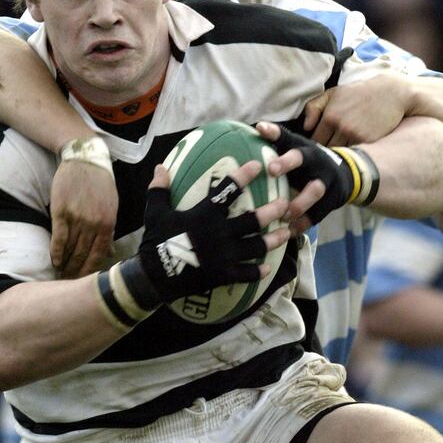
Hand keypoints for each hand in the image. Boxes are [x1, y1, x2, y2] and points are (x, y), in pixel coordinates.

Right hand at [50, 143, 118, 278]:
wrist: (84, 160)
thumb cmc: (100, 184)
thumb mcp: (111, 206)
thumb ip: (108, 230)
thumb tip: (108, 254)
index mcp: (108, 223)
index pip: (99, 255)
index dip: (90, 270)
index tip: (84, 281)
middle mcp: (94, 224)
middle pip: (83, 255)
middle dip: (76, 271)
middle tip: (70, 281)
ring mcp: (77, 219)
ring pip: (70, 249)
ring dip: (65, 264)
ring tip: (61, 273)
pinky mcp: (61, 212)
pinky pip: (58, 238)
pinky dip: (56, 252)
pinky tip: (54, 261)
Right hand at [108, 161, 288, 318]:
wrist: (155, 276)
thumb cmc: (156, 241)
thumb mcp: (155, 212)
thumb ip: (160, 189)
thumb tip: (161, 167)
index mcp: (205, 215)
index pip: (228, 190)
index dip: (244, 175)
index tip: (259, 165)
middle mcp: (221, 233)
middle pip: (254, 220)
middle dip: (273, 210)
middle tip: (285, 203)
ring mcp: (225, 256)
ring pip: (257, 246)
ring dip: (274, 239)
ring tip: (287, 233)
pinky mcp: (224, 274)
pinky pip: (247, 273)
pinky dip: (258, 271)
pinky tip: (268, 268)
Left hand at [255, 122, 376, 230]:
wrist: (347, 174)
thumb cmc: (309, 161)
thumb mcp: (298, 148)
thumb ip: (279, 139)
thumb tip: (258, 127)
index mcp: (305, 150)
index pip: (291, 142)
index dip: (277, 140)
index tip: (263, 140)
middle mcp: (317, 163)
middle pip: (304, 159)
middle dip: (288, 165)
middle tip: (272, 171)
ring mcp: (326, 182)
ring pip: (315, 191)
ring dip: (298, 204)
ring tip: (282, 215)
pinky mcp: (332, 201)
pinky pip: (318, 214)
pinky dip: (303, 224)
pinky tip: (289, 232)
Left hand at [303, 74, 409, 145]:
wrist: (390, 93)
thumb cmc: (358, 94)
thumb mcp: (333, 93)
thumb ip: (313, 107)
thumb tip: (305, 127)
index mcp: (330, 116)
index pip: (315, 141)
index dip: (316, 146)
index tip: (320, 147)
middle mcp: (341, 126)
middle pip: (326, 151)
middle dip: (326, 153)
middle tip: (329, 153)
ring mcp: (355, 135)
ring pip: (340, 155)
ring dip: (339, 156)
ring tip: (340, 155)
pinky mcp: (368, 142)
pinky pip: (354, 154)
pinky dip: (352, 155)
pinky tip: (353, 153)